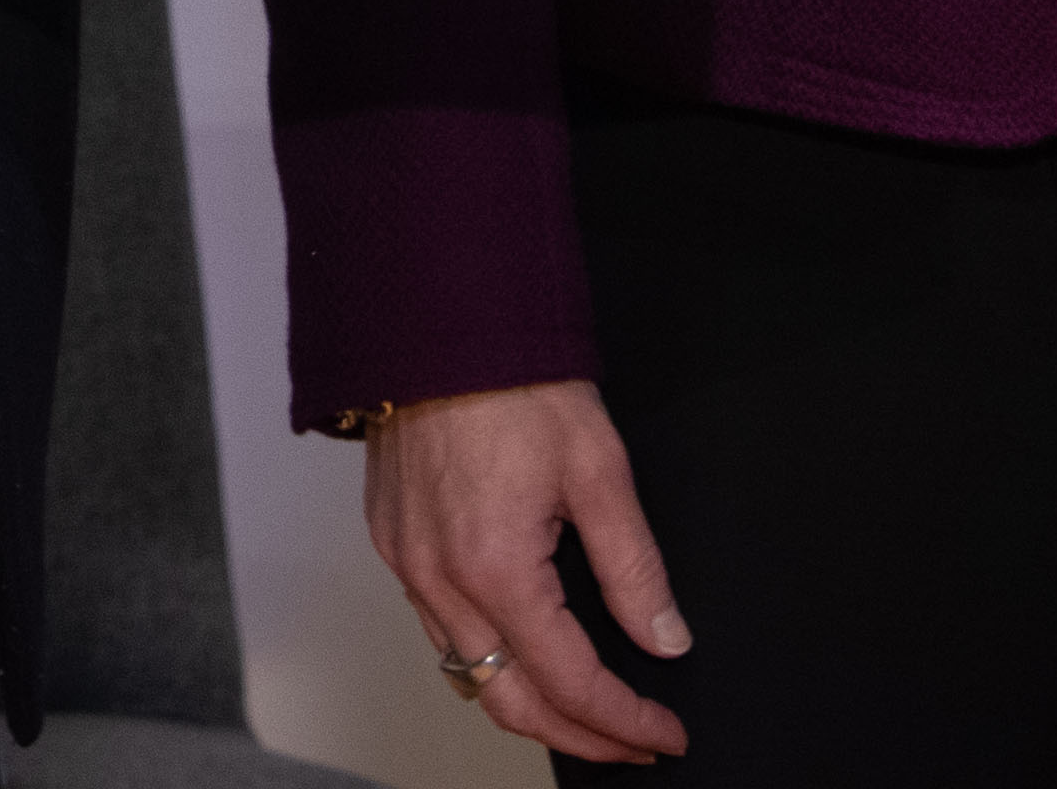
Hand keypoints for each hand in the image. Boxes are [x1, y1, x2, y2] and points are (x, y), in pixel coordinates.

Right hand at [363, 377, 690, 760]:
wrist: (436, 316)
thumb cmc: (512, 379)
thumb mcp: (599, 469)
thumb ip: (634, 567)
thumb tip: (664, 637)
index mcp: (494, 566)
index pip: (569, 680)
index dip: (624, 718)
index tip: (665, 730)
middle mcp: (439, 577)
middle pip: (510, 701)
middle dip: (579, 735)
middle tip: (633, 740)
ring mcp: (406, 562)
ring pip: (466, 673)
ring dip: (530, 704)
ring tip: (586, 710)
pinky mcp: (391, 540)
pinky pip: (437, 630)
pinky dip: (485, 659)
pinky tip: (522, 651)